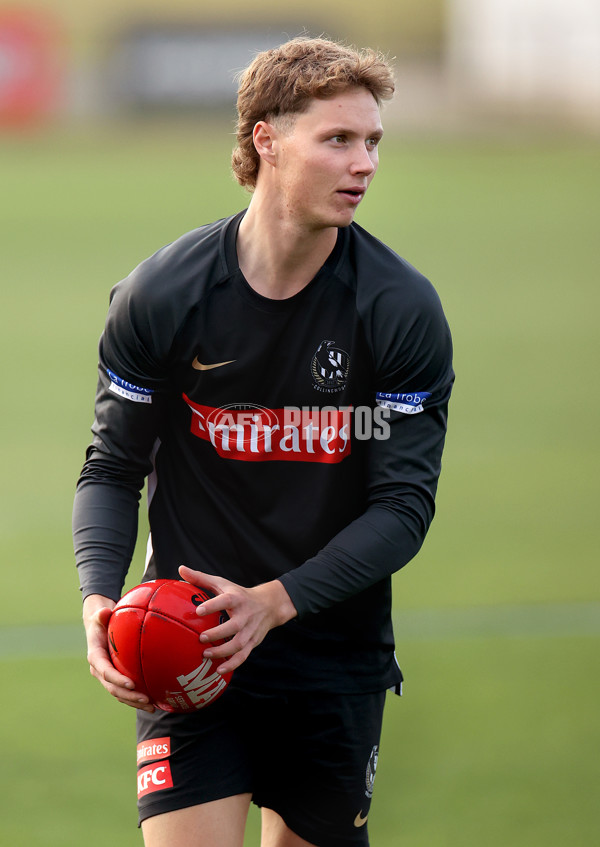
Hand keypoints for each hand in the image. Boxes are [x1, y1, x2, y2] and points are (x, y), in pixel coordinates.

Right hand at [83, 594, 154, 711]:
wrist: (99, 628)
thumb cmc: (102, 620)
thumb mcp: (100, 616)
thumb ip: (101, 615)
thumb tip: (105, 612)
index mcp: (95, 657)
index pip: (105, 671)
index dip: (117, 679)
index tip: (131, 684)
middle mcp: (100, 670)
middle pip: (113, 688)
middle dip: (129, 696)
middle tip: (146, 699)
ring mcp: (107, 676)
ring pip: (119, 694)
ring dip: (134, 702)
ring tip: (152, 706)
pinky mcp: (115, 678)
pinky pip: (125, 692)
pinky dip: (137, 698)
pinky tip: (153, 701)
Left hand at [178, 565, 296, 674]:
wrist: (269, 605)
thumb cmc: (239, 594)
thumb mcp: (223, 583)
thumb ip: (201, 578)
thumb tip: (180, 569)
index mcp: (237, 598)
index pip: (226, 600)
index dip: (213, 605)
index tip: (198, 611)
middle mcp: (245, 615)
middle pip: (234, 626)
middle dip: (218, 633)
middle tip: (201, 637)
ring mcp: (250, 630)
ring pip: (239, 644)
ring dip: (223, 651)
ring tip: (205, 654)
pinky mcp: (252, 642)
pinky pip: (243, 656)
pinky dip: (233, 664)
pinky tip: (219, 670)